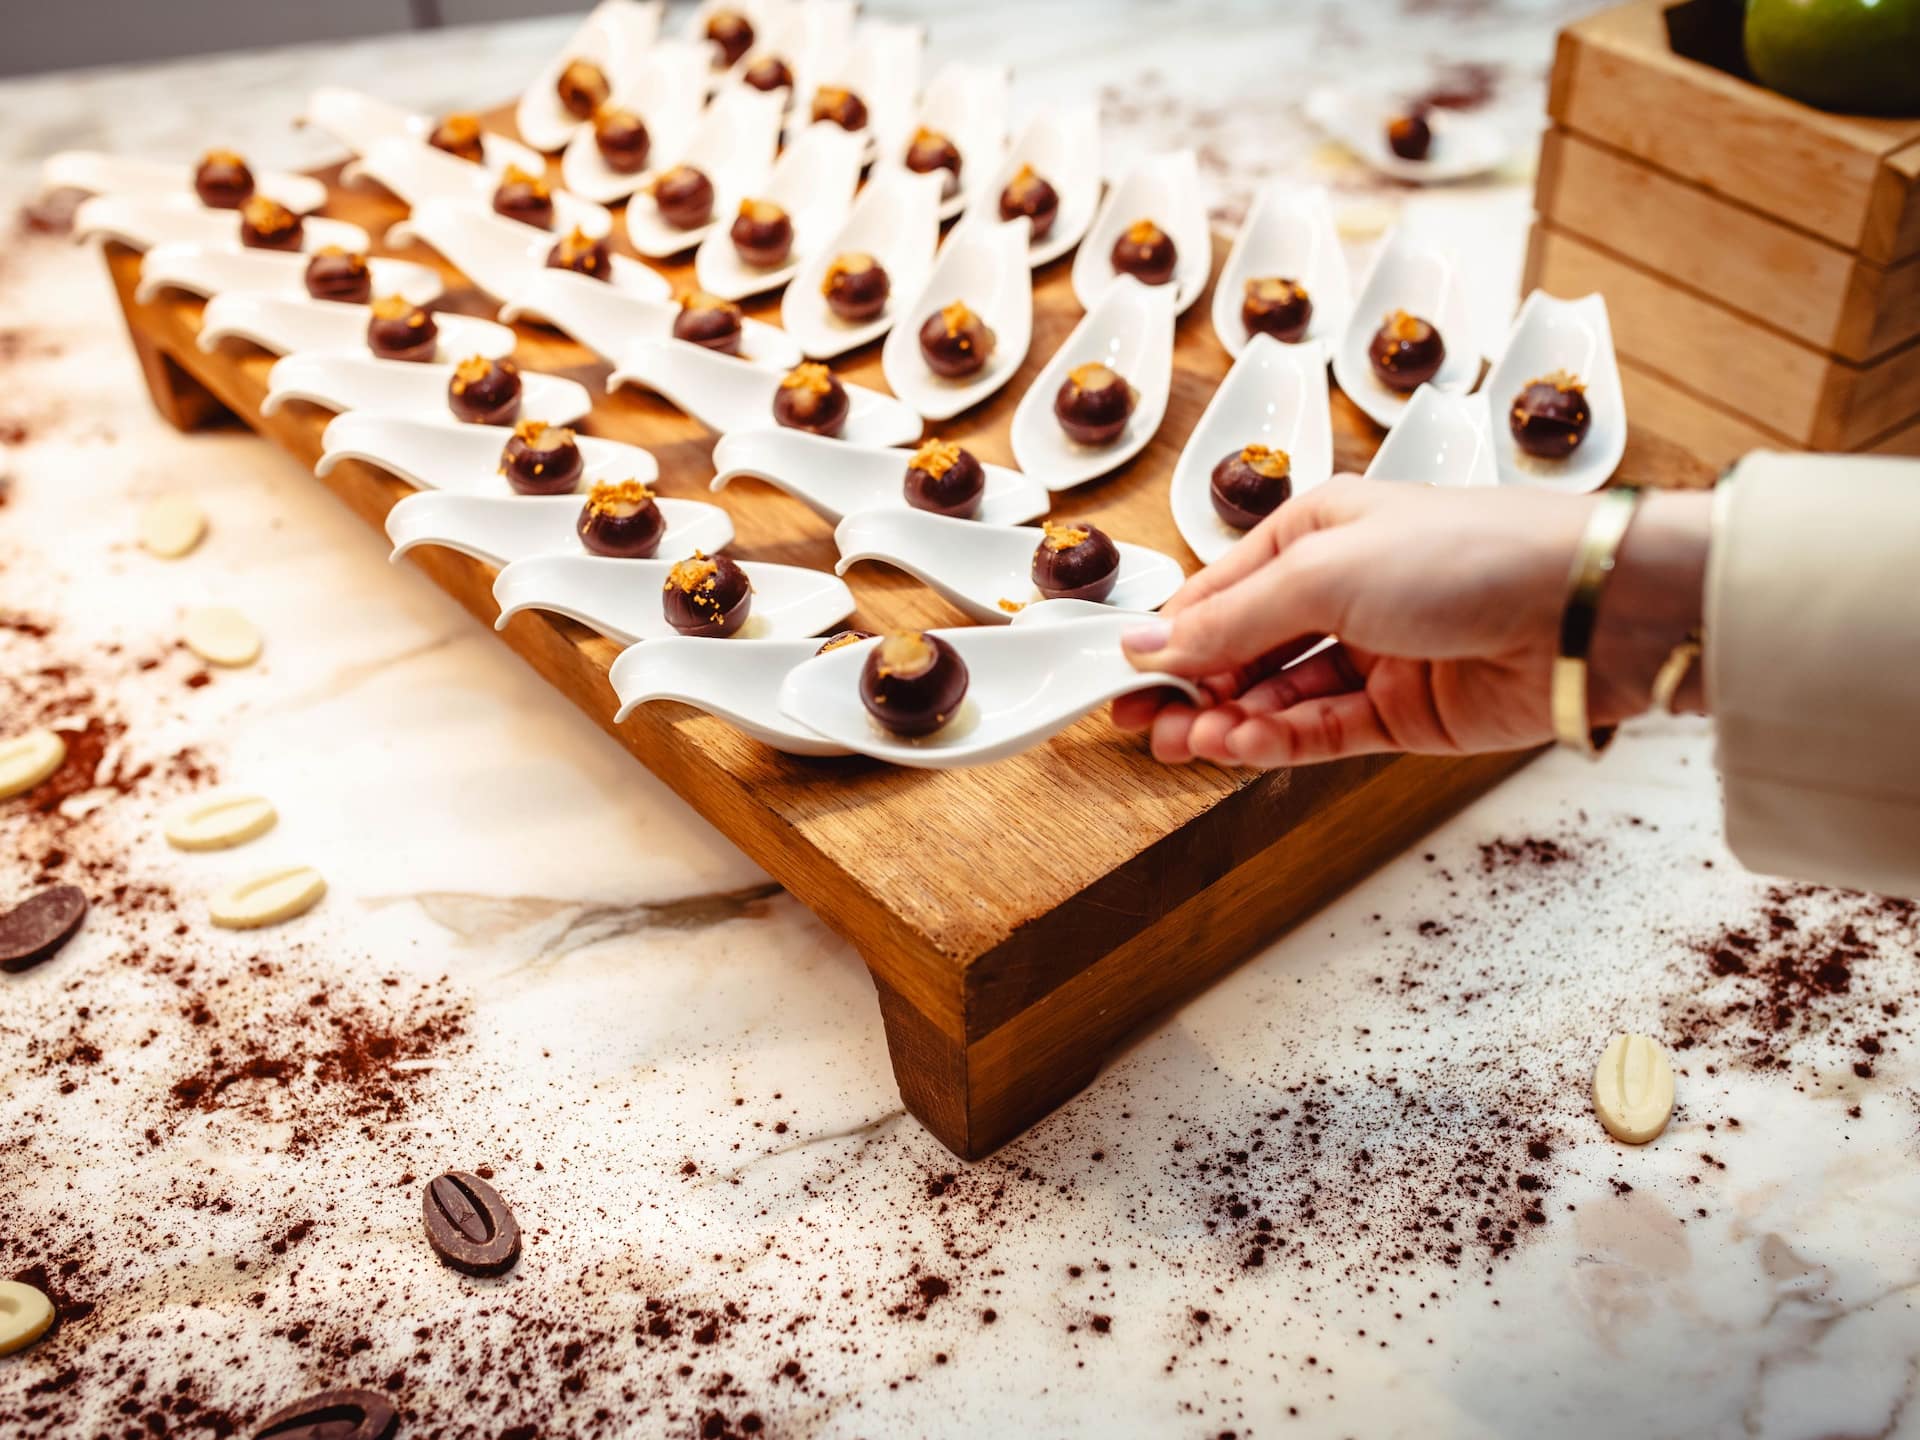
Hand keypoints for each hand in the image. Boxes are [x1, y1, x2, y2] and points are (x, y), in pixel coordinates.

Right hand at [1112, 475, 1710, 767]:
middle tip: (1138, 724)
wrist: (1580, 608)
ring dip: (1226, 721)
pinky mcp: (1403, 714)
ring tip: (1183, 743)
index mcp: (1316, 532)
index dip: (1170, 635)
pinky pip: (1320, 733)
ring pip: (1275, 698)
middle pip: (1242, 649)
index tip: (1121, 675)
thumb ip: (1230, 620)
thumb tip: (1146, 645)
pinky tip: (1237, 746)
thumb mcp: (1322, 573)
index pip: (1220, 590)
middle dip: (1190, 687)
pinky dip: (1275, 742)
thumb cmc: (1464, 553)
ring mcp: (1372, 655)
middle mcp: (1341, 591)